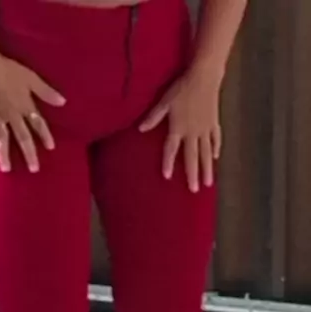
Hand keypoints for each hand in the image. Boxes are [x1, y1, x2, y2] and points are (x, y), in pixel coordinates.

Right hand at [0, 38, 64, 171]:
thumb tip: (63, 102)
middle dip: (28, 152)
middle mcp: (12, 114)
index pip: (38, 123)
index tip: (51, 148)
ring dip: (3, 153)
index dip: (45, 135)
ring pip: (2, 138)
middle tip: (34, 169)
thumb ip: (46, 92)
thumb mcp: (31, 78)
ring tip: (6, 169)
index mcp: (25, 106)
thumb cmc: (10, 70)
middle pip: (22, 136)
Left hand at [139, 68, 221, 192]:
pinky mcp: (214, 122)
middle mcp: (192, 132)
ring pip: (206, 152)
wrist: (205, 76)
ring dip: (207, 168)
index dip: (168, 162)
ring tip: (208, 183)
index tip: (167, 176)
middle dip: (193, 174)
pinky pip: (215, 138)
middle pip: (192, 156)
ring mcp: (205, 129)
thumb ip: (153, 117)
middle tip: (194, 190)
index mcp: (178, 127)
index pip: (171, 149)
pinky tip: (215, 158)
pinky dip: (215, 148)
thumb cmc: (182, 88)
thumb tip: (140, 129)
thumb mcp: (164, 101)